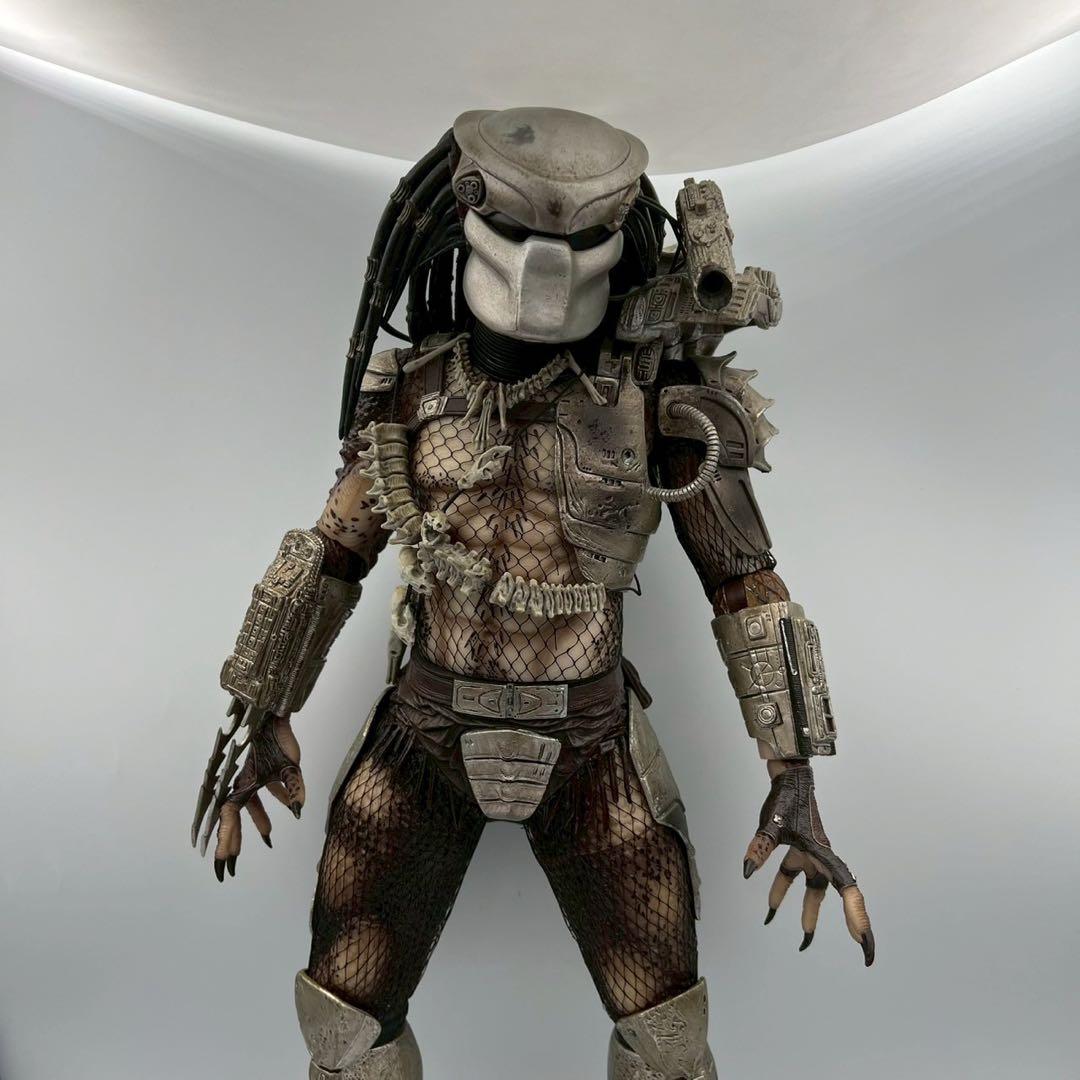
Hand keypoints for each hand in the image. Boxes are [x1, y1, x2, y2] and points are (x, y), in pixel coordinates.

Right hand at [190, 698, 306, 881]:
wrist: (271, 712)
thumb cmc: (277, 739)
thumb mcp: (290, 767)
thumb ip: (293, 789)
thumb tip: (298, 811)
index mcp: (239, 784)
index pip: (230, 819)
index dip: (226, 842)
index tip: (223, 864)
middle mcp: (239, 780)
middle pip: (235, 815)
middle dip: (235, 837)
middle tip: (233, 860)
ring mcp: (248, 773)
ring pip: (249, 802)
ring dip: (258, 818)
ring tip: (268, 835)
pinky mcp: (259, 766)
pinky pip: (263, 786)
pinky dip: (274, 797)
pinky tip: (287, 807)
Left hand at [742, 763, 873, 965]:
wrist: (787, 776)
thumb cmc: (786, 798)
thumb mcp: (771, 825)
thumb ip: (761, 847)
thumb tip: (748, 872)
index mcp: (823, 854)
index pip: (847, 891)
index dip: (857, 917)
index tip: (864, 944)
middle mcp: (821, 857)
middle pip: (838, 895)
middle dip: (850, 922)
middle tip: (862, 951)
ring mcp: (810, 854)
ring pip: (812, 890)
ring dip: (806, 912)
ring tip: (803, 939)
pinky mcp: (797, 849)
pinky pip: (792, 876)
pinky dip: (782, 891)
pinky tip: (770, 906)